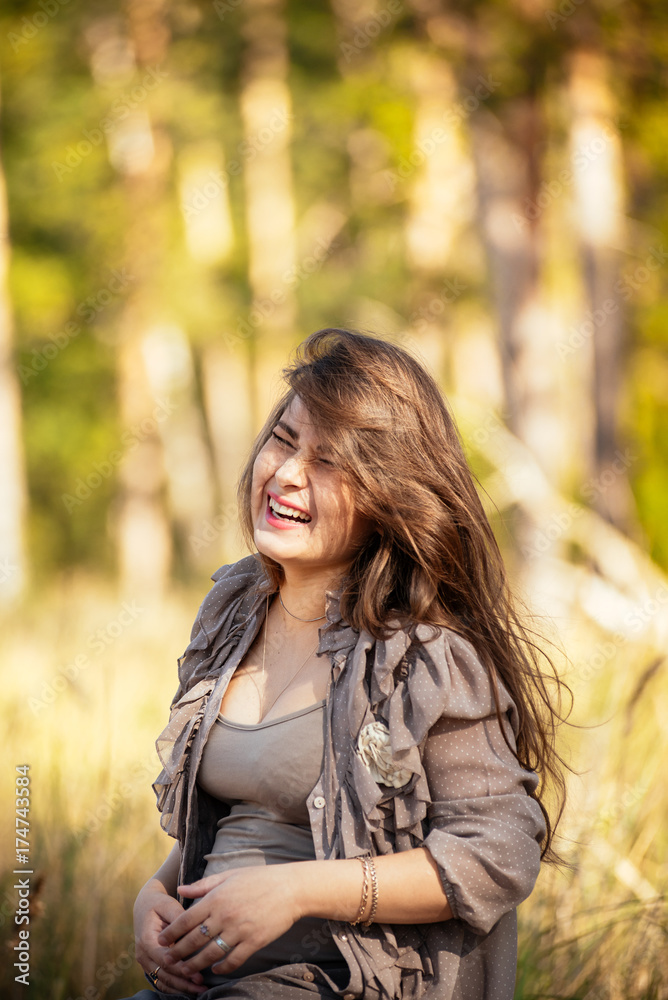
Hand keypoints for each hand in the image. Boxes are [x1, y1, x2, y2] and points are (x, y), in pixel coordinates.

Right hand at [134, 887, 206, 994]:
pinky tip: (189, 988)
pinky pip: (161, 980)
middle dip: (183, 982)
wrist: (145, 906)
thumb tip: (192, 929)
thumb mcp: (167, 905)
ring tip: (199, 990)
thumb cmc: (159, 904)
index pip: (164, 959)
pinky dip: (174, 987)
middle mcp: (143, 954)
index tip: (198, 974)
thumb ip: (179, 918)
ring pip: (162, 980)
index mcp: (146, 939)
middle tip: (201, 986)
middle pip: (163, 974)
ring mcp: (145, 961)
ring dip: (180, 987)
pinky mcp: (150, 964)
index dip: (181, 968)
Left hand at [157, 865, 302, 976]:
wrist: (290, 888)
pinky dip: (221, 968)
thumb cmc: (260, 878)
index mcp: (217, 898)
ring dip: (195, 964)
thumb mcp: (230, 875)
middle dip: (178, 952)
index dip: (171, 933)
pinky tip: (215, 969)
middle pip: (194, 940)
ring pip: (210, 954)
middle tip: (167, 960)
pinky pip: (233, 960)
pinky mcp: (254, 942)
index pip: (186, 920)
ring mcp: (239, 930)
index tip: (162, 941)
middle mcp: (225, 916)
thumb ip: (203, 885)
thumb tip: (180, 889)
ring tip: (186, 970)